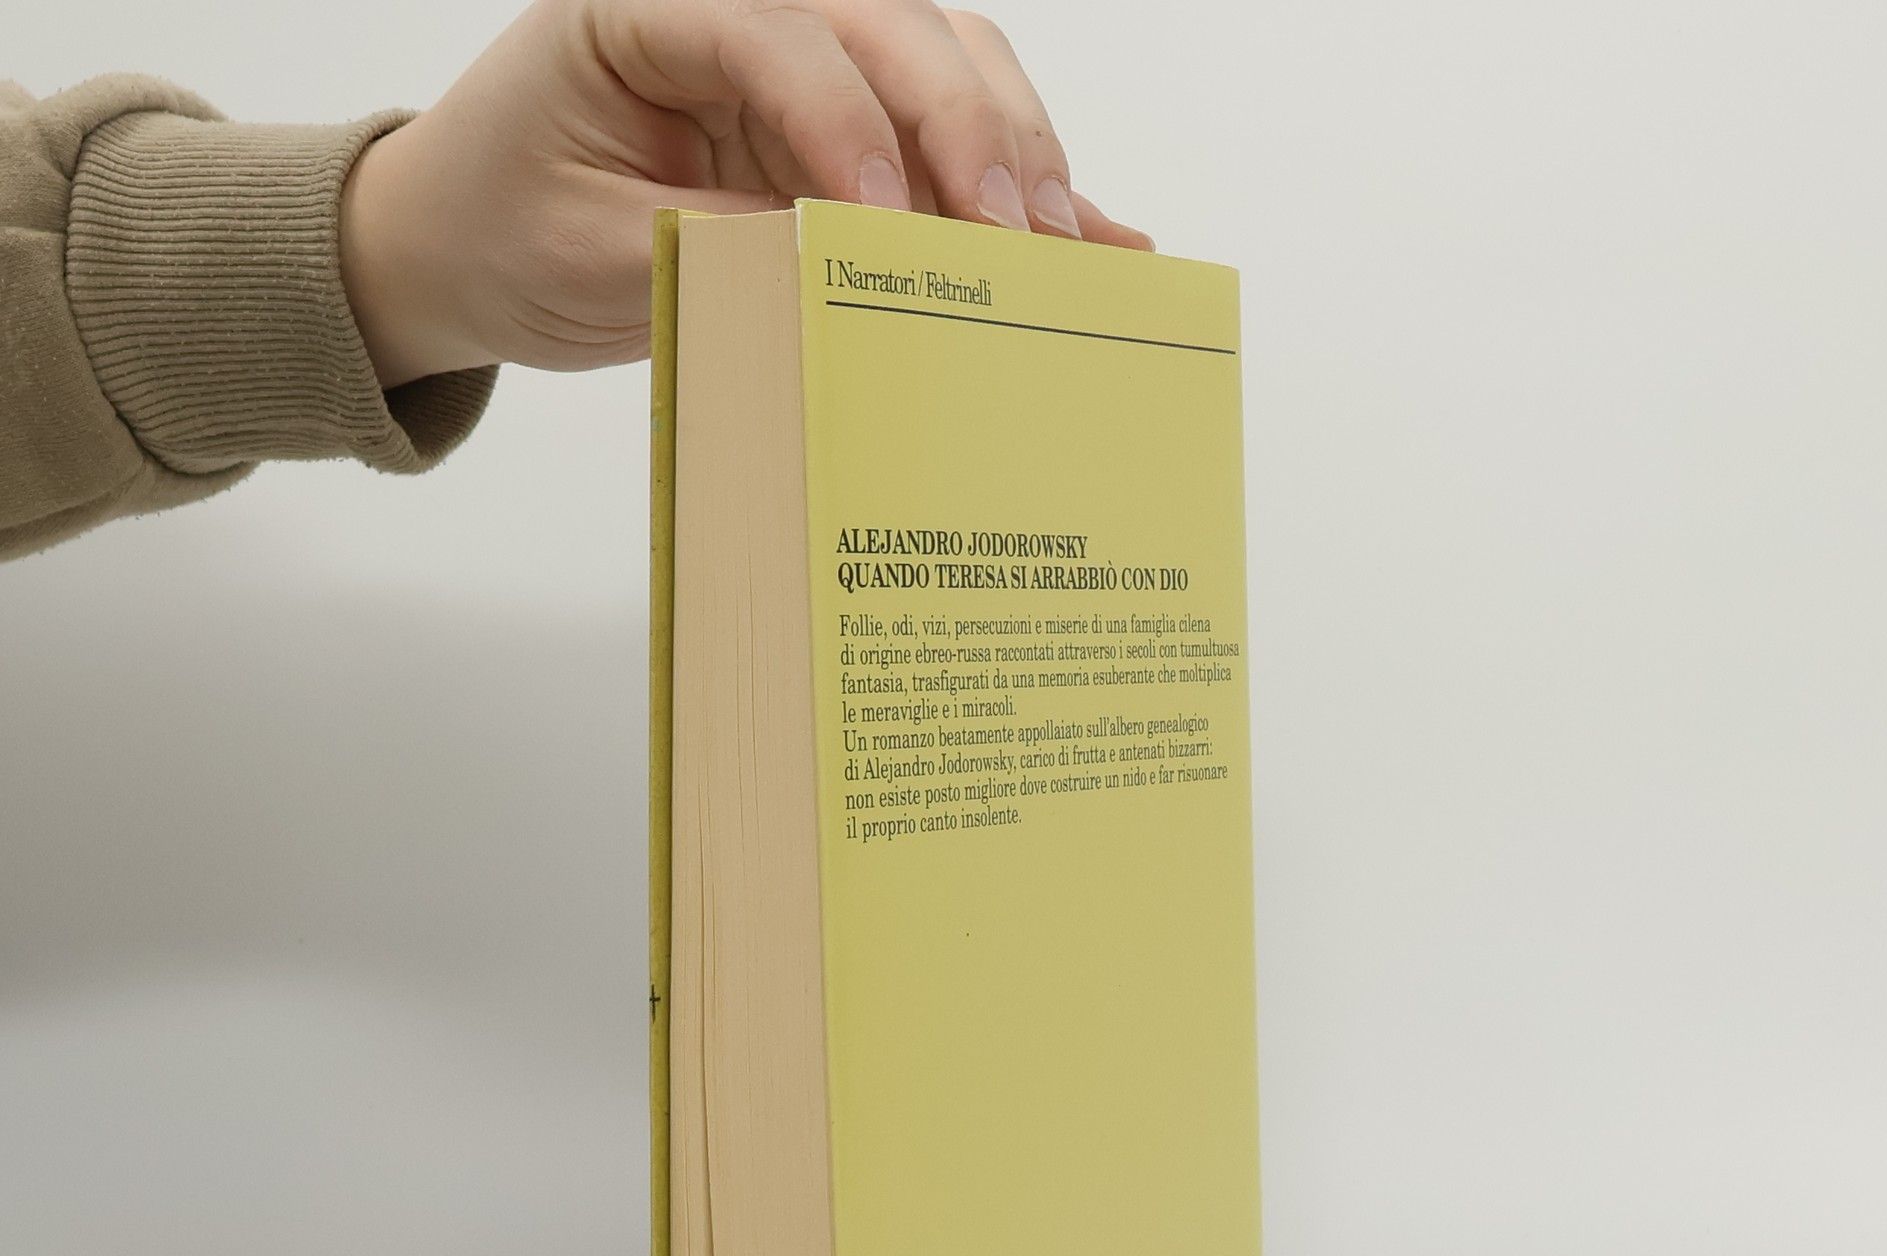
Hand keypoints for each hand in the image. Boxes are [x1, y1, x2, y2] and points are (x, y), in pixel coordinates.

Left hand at [339, 0, 1150, 386]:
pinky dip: (1012, 187)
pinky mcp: (836, 126)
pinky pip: (939, 140)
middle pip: (887, 26)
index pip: (770, 29)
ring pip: (941, 60)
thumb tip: (846, 269)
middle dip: (962, 128)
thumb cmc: (505, 226)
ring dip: (1008, 147)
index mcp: (648, 5)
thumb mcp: (590, 251)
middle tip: (1011, 234)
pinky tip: (1087, 236)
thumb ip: (714, 248)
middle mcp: (740, 8)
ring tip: (1053, 245)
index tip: (883, 221)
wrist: (469, 240)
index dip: (840, 119)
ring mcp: (799, 61)